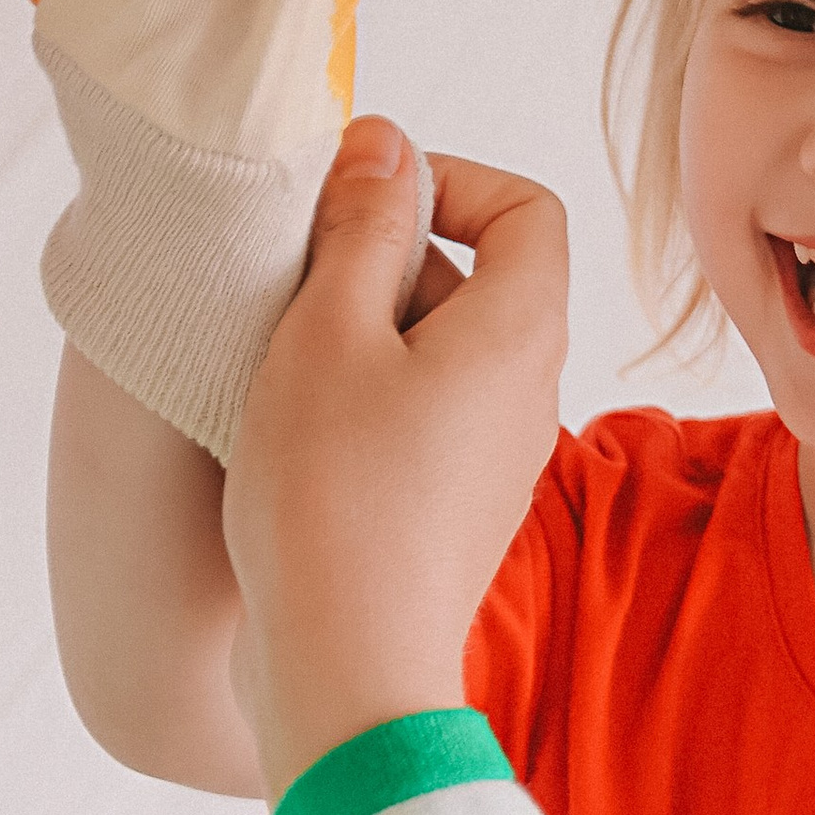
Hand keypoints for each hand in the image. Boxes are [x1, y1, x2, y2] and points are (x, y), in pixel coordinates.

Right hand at [225, 118, 565, 796]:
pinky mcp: (454, 511)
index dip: (450, 180)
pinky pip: (424, 419)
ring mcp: (497, 459)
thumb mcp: (326, 331)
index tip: (363, 201)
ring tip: (285, 361)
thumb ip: (360, 229)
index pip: (528, 207)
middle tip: (299, 280)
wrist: (345, 668)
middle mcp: (529, 394)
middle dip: (387, 259)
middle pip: (480, 279)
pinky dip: (366, 400)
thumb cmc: (333, 500)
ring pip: (443, 352)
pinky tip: (295, 430)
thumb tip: (385, 145)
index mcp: (520, 332)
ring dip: (365, 334)